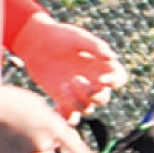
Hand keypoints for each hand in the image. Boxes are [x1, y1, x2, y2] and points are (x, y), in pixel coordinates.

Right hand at [0, 78, 99, 152]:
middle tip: (20, 124)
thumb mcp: (37, 104)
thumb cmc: (7, 100)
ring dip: (30, 152)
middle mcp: (45, 144)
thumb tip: (53, 139)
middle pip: (51, 148)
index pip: (75, 146)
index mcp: (54, 125)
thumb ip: (49, 121)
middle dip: (41, 139)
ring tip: (11, 134)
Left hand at [12, 14, 127, 121]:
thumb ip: (96, 46)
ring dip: (76, 102)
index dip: (114, 83)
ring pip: (86, 109)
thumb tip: (113, 57)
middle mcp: (93, 81)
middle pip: (102, 98)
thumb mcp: (78, 37)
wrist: (35, 42)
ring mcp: (78, 93)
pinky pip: (70, 117)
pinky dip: (66, 116)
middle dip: (91, 94)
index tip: (101, 80)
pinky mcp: (63, 100)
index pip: (118, 78)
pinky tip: (56, 106)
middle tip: (75, 79)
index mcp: (101, 65)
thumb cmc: (59, 36)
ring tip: (63, 86)